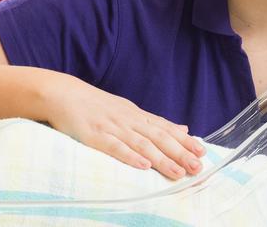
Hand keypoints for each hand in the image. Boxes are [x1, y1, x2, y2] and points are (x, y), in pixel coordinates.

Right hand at [44, 73, 204, 179]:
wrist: (64, 94)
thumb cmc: (97, 106)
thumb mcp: (129, 111)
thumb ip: (154, 122)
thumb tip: (182, 128)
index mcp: (137, 116)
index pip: (166, 129)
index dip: (185, 140)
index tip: (202, 151)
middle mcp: (129, 121)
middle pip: (159, 138)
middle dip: (180, 153)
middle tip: (197, 167)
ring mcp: (113, 127)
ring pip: (142, 145)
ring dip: (162, 159)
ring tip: (178, 172)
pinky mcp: (94, 135)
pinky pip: (115, 147)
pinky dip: (130, 156)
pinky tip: (144, 165)